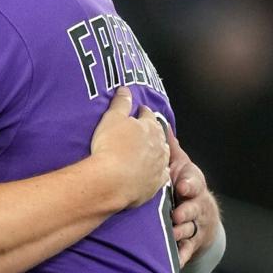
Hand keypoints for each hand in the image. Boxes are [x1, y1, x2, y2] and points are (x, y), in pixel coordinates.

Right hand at [89, 87, 169, 207]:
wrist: (111, 181)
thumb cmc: (110, 146)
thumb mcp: (112, 118)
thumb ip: (121, 103)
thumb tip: (125, 89)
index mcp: (149, 127)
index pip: (148, 115)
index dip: (143, 112)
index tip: (140, 110)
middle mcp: (159, 145)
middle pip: (159, 134)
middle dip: (154, 130)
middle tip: (147, 129)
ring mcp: (159, 165)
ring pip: (163, 155)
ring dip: (158, 151)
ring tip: (152, 150)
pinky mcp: (155, 184)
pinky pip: (160, 175)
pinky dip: (158, 171)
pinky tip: (153, 172)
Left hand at [167, 131, 219, 266]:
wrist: (202, 214)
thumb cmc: (186, 186)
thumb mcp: (181, 167)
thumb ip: (170, 151)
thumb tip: (160, 125)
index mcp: (193, 185)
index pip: (194, 183)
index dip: (189, 184)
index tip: (182, 185)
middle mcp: (197, 205)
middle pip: (194, 208)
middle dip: (187, 210)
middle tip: (177, 214)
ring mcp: (196, 224)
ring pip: (190, 228)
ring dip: (182, 232)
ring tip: (173, 233)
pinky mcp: (193, 242)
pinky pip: (188, 250)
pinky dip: (182, 256)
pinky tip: (175, 262)